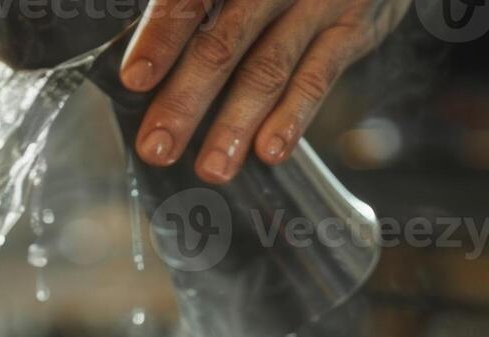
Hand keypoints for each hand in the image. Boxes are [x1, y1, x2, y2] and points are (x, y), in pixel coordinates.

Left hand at [120, 0, 409, 182]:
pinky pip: (320, 76)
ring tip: (211, 168)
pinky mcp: (354, 28)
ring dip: (236, 122)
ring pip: (270, 66)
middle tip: (158, 146)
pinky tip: (269, 151)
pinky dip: (293, 117)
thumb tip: (142, 70)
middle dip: (186, 99)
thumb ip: (195, 9)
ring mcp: (320, 0)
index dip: (161, 36)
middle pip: (224, 40)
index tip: (134, 79)